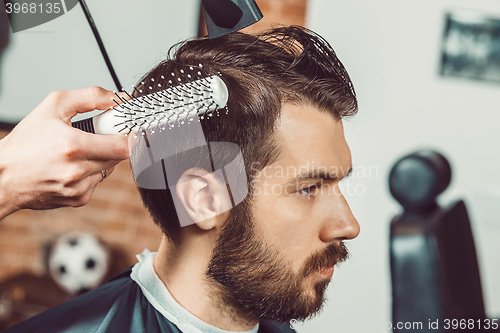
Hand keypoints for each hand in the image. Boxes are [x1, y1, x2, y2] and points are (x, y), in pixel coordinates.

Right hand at [0, 86, 129, 218]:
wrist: (2, 177)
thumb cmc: (24, 143)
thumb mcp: (53, 106)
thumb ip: (89, 97)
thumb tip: (117, 98)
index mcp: (73, 146)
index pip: (124, 145)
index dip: (130, 135)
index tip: (125, 128)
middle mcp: (78, 170)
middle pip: (119, 156)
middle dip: (112, 143)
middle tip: (95, 136)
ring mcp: (79, 188)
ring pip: (108, 168)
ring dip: (101, 158)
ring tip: (76, 152)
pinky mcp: (79, 199)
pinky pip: (97, 182)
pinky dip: (90, 173)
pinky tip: (70, 168)